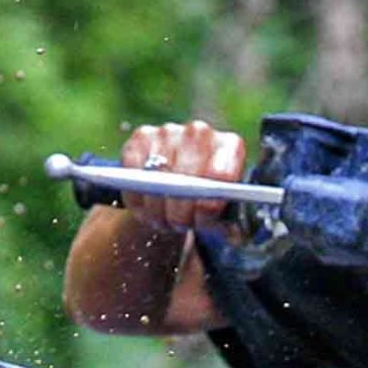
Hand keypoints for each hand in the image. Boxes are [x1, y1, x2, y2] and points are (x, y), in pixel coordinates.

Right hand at [120, 120, 245, 231]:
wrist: (179, 180)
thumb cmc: (205, 199)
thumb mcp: (223, 212)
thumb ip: (230, 224)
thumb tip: (233, 236)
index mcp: (230, 146)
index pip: (220, 174)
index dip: (208, 204)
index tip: (200, 222)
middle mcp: (200, 132)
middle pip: (187, 177)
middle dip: (181, 211)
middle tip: (179, 226)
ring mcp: (170, 131)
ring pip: (158, 178)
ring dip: (158, 208)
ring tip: (164, 221)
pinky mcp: (142, 136)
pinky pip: (133, 172)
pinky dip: (137, 198)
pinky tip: (146, 209)